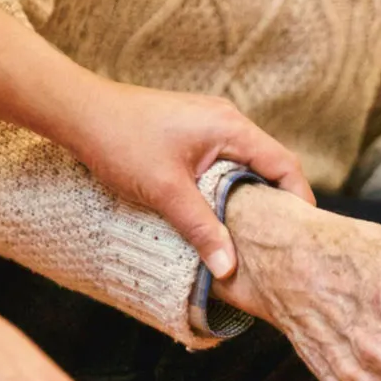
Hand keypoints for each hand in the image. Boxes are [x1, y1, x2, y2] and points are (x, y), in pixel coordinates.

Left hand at [68, 80, 314, 278]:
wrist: (79, 112)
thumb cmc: (121, 141)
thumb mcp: (166, 192)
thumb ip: (202, 229)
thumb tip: (229, 268)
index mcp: (231, 128)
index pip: (284, 164)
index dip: (299, 199)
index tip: (302, 234)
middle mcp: (227, 120)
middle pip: (270, 164)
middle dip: (277, 202)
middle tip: (280, 241)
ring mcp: (209, 124)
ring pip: (246, 164)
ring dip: (250, 196)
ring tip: (252, 233)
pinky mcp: (192, 131)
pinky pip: (225, 161)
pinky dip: (230, 187)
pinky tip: (220, 212)